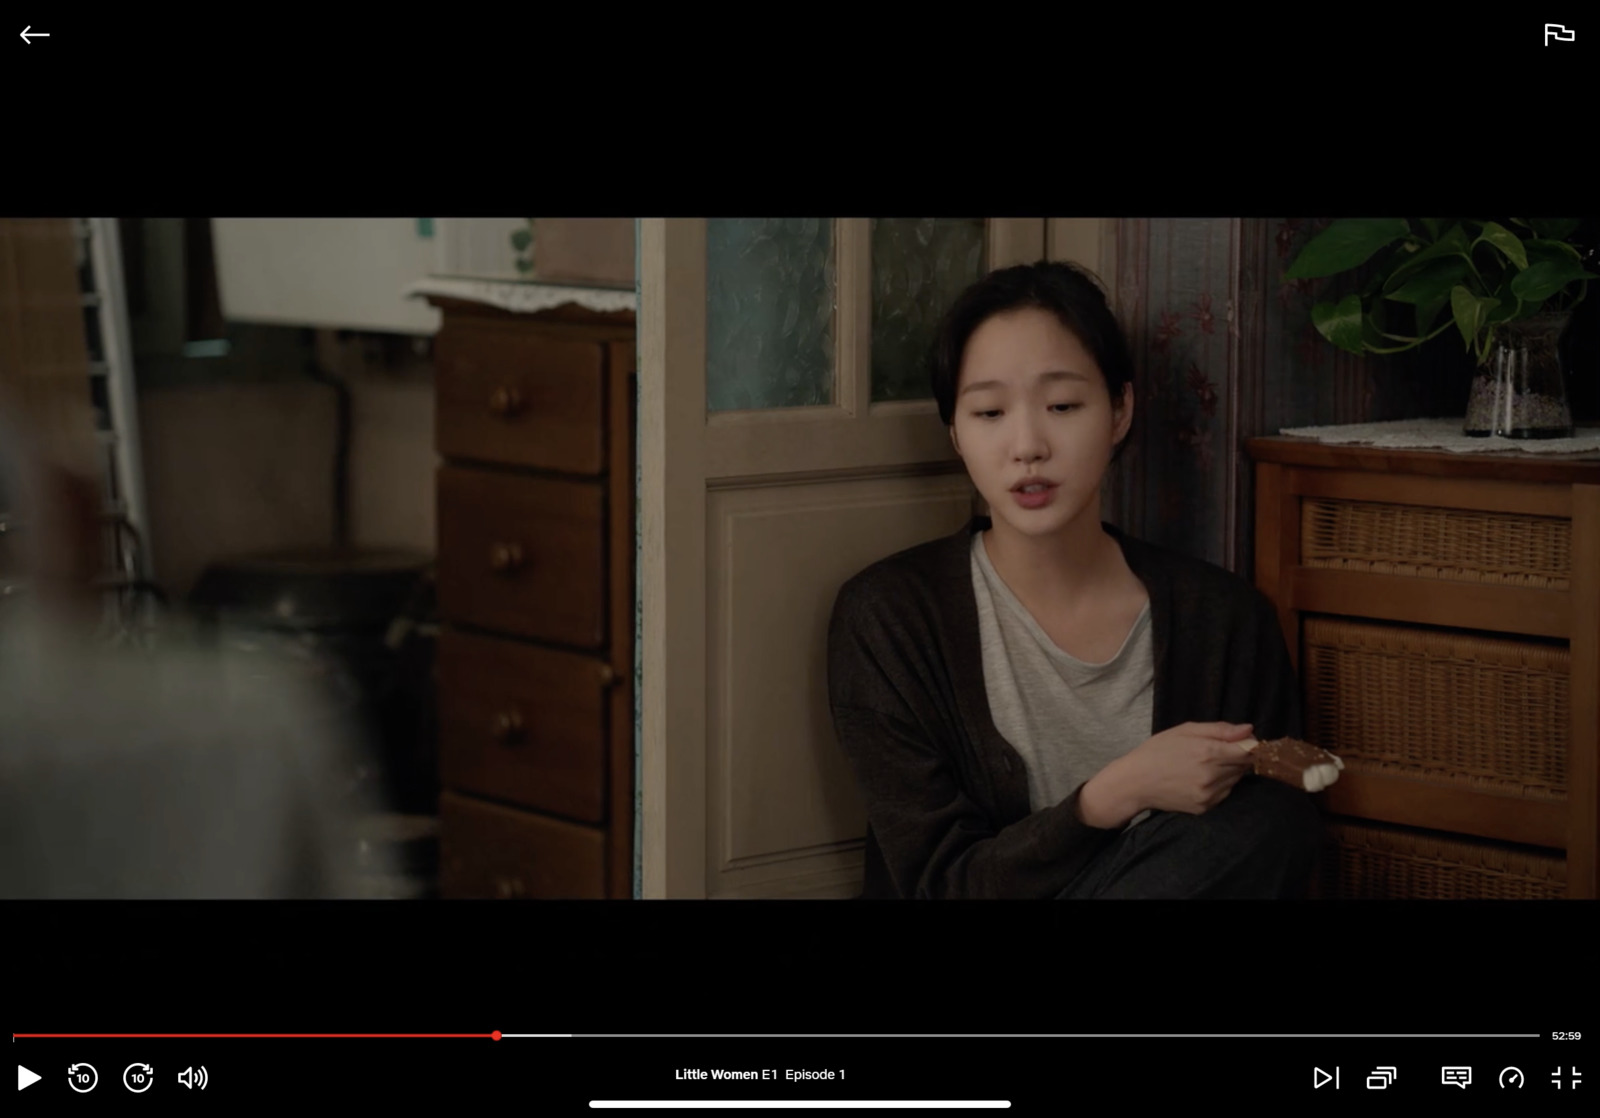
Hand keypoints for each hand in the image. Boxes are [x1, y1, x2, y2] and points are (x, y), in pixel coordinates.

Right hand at [1077, 722, 1255, 826]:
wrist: (1135, 782)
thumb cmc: (1158, 750)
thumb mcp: (1185, 731)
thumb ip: (1220, 729)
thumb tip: (1249, 730)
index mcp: (1208, 752)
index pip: (1249, 751)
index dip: (1250, 745)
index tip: (1243, 742)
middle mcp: (1212, 775)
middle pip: (1244, 766)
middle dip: (1238, 757)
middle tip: (1218, 751)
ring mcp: (1209, 794)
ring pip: (1236, 780)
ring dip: (1229, 772)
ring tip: (1206, 765)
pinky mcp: (1205, 807)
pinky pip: (1225, 793)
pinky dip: (1220, 785)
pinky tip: (1201, 778)